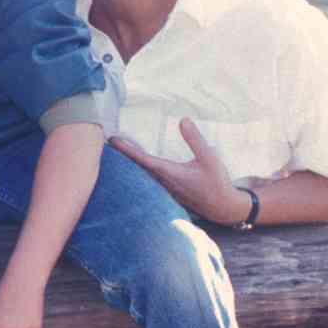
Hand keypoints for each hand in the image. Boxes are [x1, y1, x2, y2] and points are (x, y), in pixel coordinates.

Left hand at [109, 118, 243, 223]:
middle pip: (136, 167)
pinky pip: (147, 180)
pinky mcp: (166, 192)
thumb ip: (195, 139)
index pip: (142, 159)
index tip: (112, 140)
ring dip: (127, 163)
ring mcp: (163, 189)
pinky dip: (138, 170)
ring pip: (140, 175)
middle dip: (121, 154)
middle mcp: (162, 182)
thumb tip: (183, 120)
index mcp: (169, 172)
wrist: (223, 207)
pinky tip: (132, 166)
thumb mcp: (209, 157)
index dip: (126, 149)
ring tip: (114, 150)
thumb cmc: (217, 182)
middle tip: (105, 141)